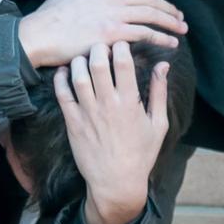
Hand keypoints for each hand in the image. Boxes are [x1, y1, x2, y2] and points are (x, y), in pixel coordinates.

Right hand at [18, 0, 186, 68]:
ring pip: (151, 14)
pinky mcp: (113, 32)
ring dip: (170, 21)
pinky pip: (145, 33)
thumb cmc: (47, 19)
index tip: (160, 4)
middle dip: (167, 7)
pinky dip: (161, 37)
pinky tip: (171, 43)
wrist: (38, 34)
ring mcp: (112, 13)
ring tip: (181, 29)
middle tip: (179, 17)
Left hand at [54, 42, 169, 223]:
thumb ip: (159, 92)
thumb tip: (163, 65)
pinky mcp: (72, 122)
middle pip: (98, 64)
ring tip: (82, 56)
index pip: (123, 63)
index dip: (120, 47)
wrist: (116, 181)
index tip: (120, 43)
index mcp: (130, 102)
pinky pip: (62, 94)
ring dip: (78, 60)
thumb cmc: (141, 153)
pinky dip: (60, 78)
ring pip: (78, 75)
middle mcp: (107, 104)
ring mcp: (88, 112)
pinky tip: (64, 71)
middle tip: (99, 44)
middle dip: (98, 48)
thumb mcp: (158, 123)